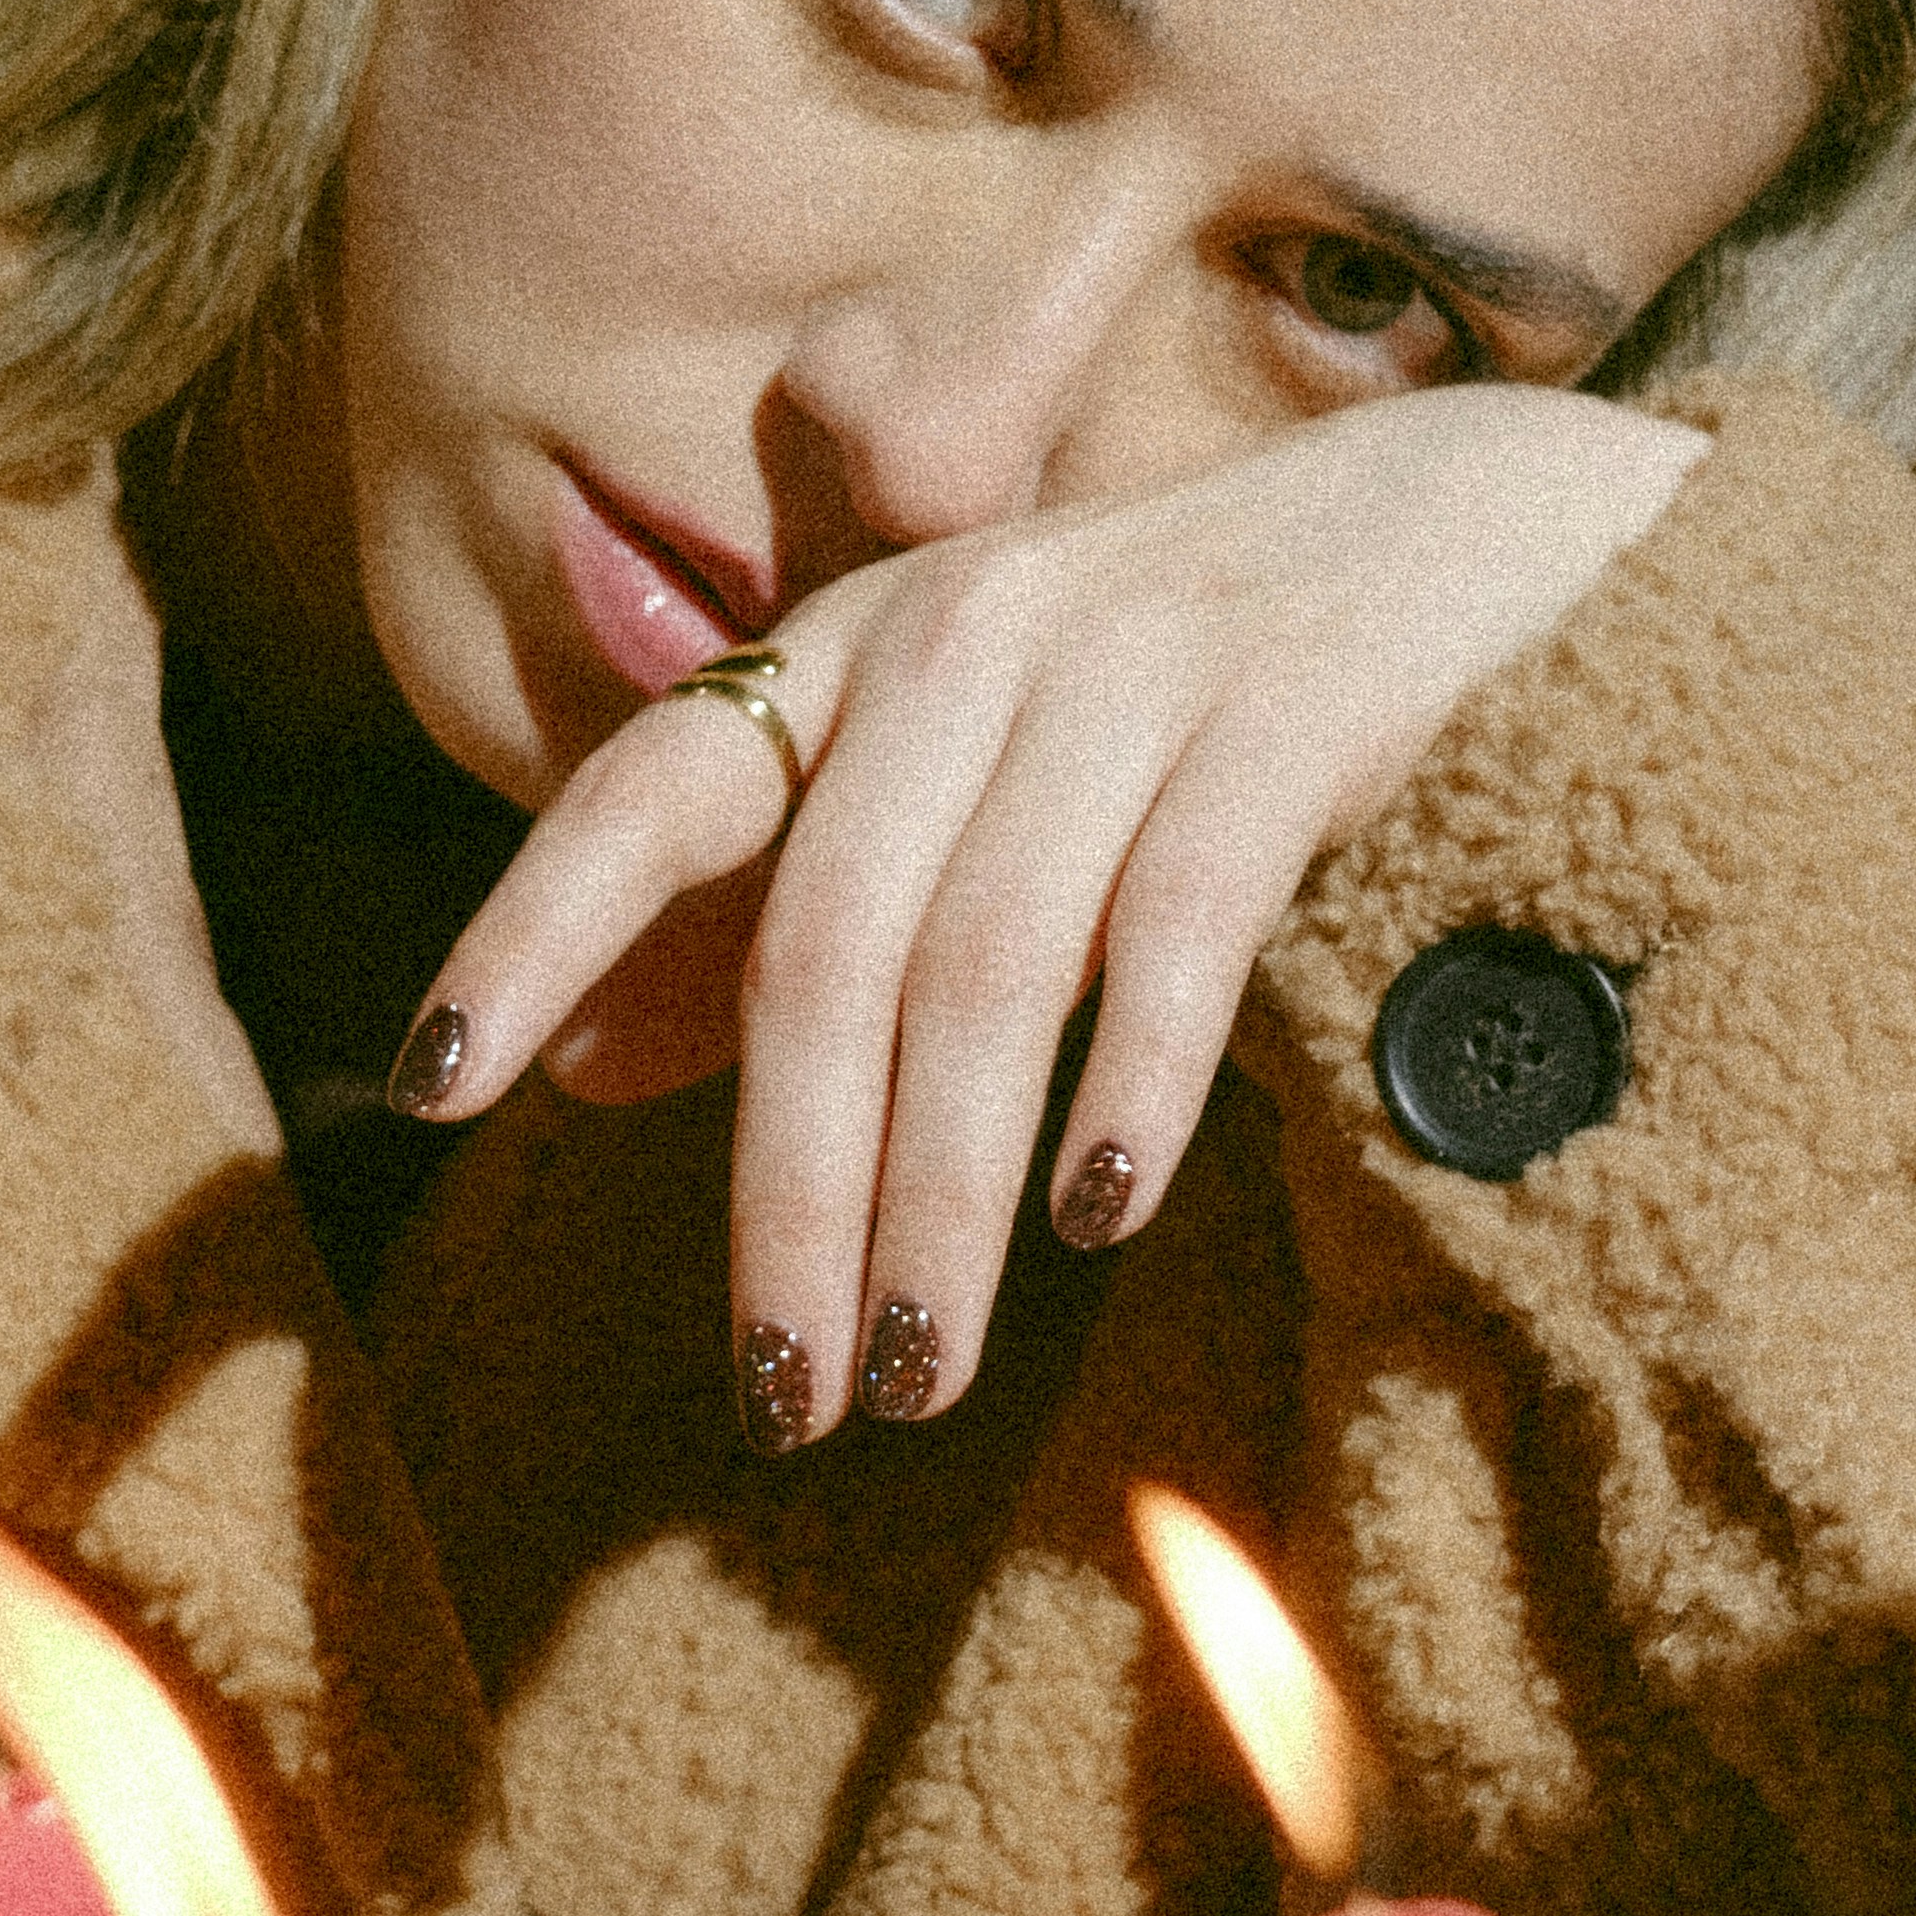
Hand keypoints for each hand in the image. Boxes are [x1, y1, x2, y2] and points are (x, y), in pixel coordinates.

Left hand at [396, 393, 1705, 1431]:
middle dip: (789, 1192)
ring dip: (939, 1192)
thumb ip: (786, 908)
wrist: (1486, 519)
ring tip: (917, 1372)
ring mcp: (1136, 656)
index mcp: (860, 650)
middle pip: (825, 946)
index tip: (428, 1085)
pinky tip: (1097, 1214)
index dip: (529, 929)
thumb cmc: (1199, 677)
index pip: (650, 791)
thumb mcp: (971, 767)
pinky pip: (1178, 921)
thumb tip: (582, 1070)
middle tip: (782, 1397)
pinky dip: (1126, 1078)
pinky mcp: (1298, 704)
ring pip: (985, 964)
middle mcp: (967, 632)